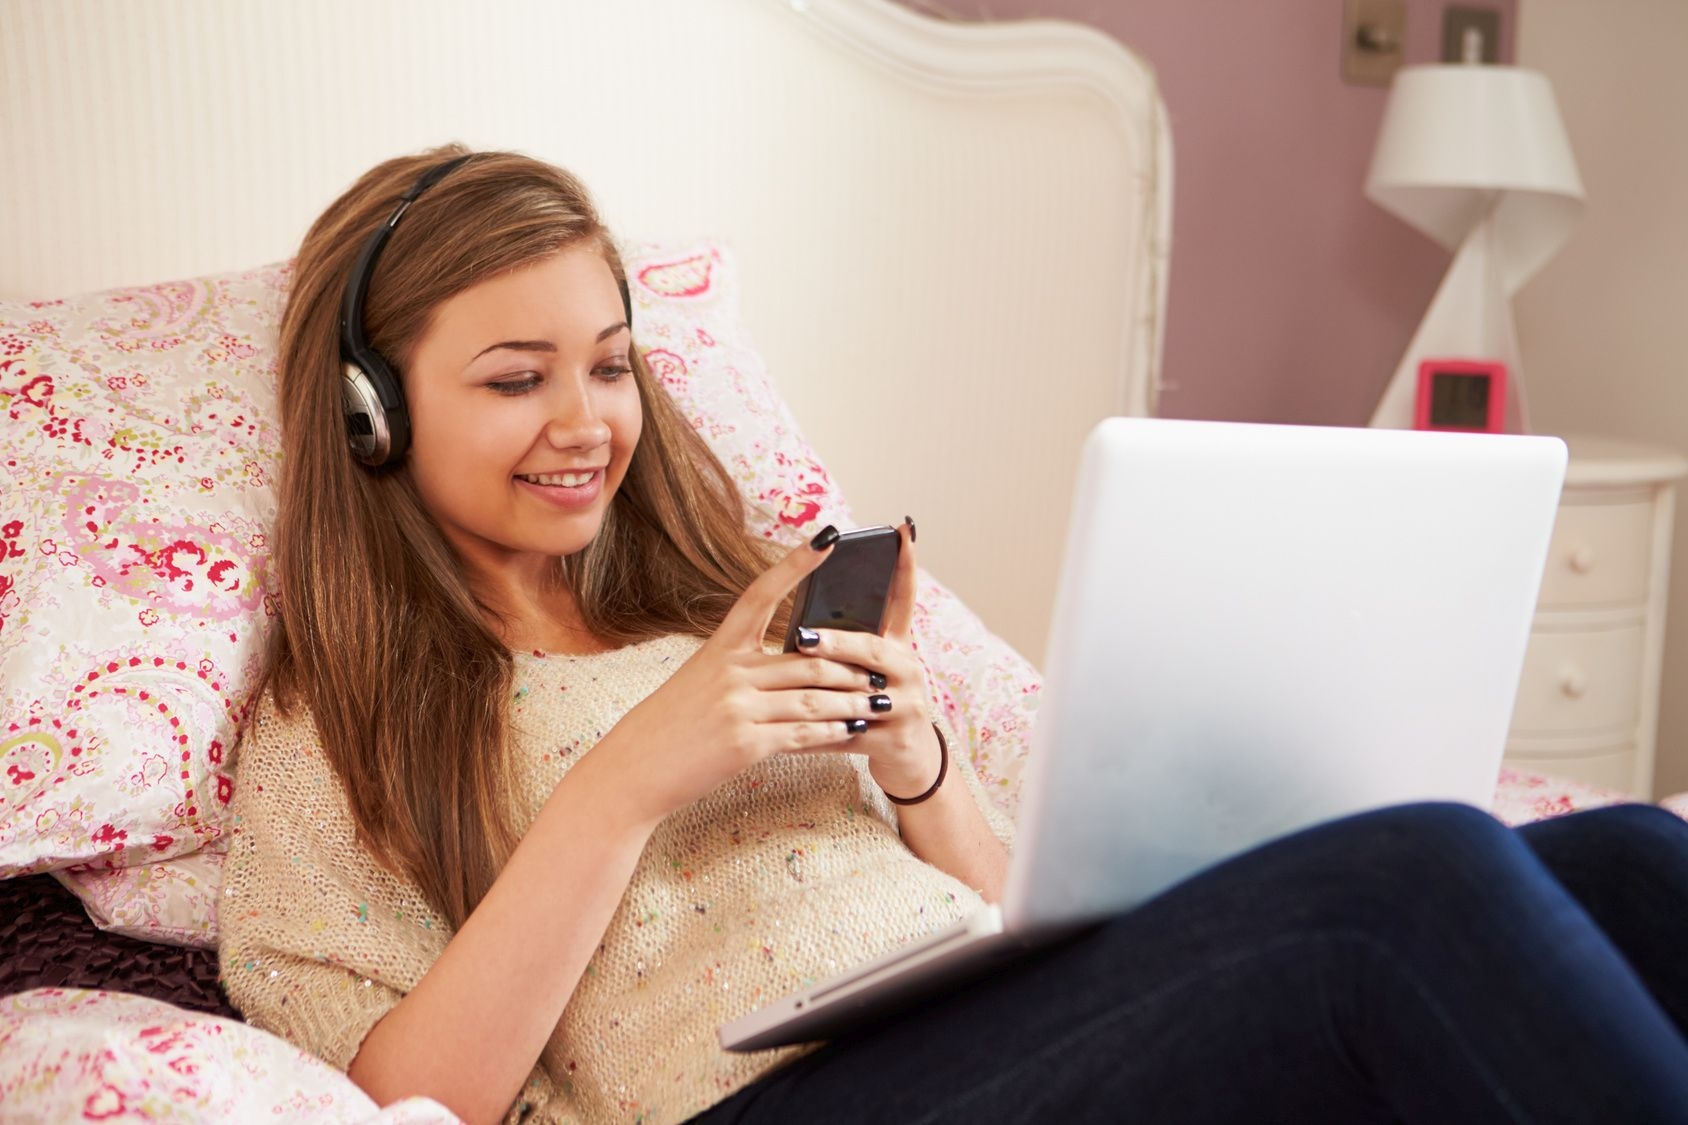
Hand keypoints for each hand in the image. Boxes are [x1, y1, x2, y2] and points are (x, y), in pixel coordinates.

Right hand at [595, 527, 893, 826]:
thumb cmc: (667, 728)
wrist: (633, 772)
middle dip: (853, 666)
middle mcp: (730, 671)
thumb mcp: (699, 683)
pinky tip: (855, 733)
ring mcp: (739, 706)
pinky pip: (805, 733)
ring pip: (816, 697)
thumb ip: (742, 670)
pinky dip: (835, 733)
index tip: (828, 537)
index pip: (762, 593)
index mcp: (719, 648)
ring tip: (882, 704)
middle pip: (810, 658)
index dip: (797, 564)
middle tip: (883, 668)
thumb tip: (795, 664)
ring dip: (855, 703)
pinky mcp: (747, 743)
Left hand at [791, 520, 942, 799]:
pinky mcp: (896, 740)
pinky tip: (790, 737)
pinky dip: (818, 737)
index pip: (903, 599)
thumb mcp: (869, 671)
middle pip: (873, 649)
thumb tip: (801, 621)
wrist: (909, 762)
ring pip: (860, 693)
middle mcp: (908, 669)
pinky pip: (849, 736)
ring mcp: (907, 705)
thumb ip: (847, 644)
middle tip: (803, 636)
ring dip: (823, 692)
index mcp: (897, 647)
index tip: (903, 529)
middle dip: (838, 642)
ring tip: (790, 687)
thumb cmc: (875, 708)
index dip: (905, 565)